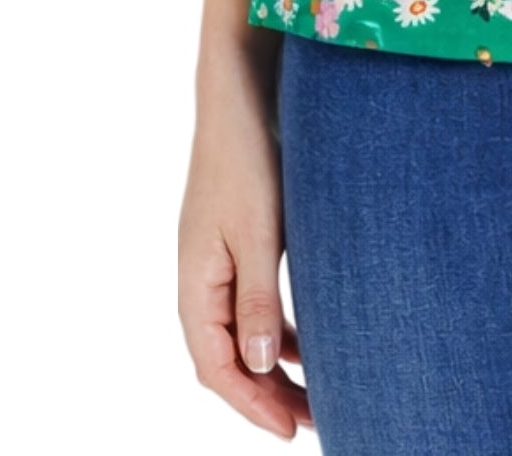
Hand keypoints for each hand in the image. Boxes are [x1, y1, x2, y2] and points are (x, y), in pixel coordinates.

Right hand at [179, 67, 313, 440]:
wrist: (241, 90)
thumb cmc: (246, 156)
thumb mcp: (257, 231)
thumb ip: (257, 299)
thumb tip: (261, 365)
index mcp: (194, 283)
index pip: (216, 367)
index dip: (251, 404)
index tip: (290, 431)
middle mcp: (201, 278)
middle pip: (228, 358)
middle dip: (267, 396)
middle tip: (313, 423)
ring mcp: (219, 260)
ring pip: (243, 333)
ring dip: (276, 366)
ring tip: (317, 395)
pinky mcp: (241, 239)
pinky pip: (255, 302)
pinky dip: (281, 328)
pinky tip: (311, 341)